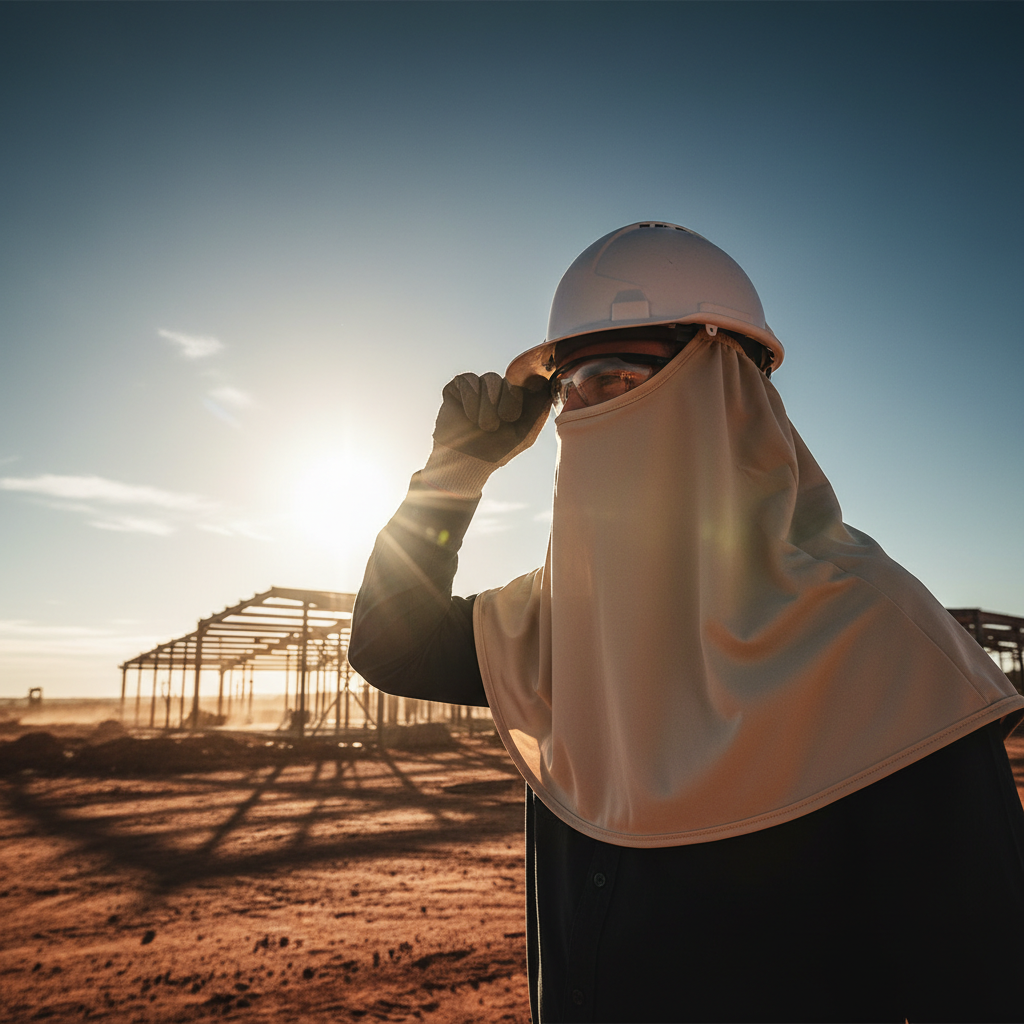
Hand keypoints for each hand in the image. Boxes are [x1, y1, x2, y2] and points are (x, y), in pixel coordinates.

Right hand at [433, 372, 550, 466]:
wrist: (466, 463)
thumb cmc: (497, 450)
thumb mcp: (526, 433)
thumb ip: (540, 408)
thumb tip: (548, 381)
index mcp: (517, 397)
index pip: (529, 378)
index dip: (530, 383)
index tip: (528, 399)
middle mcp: (499, 388)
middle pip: (511, 378)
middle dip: (509, 402)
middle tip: (498, 425)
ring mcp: (480, 385)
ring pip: (490, 378)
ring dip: (488, 407)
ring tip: (483, 426)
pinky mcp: (459, 385)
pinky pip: (468, 380)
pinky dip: (470, 401)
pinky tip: (468, 417)